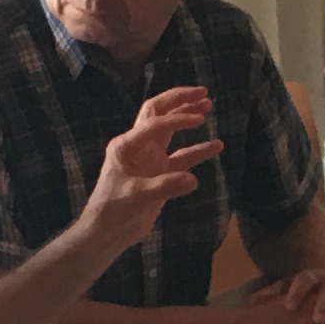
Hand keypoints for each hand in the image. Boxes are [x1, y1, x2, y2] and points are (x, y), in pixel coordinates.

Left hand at [75, 86, 222, 252]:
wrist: (108, 231)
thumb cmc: (113, 210)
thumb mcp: (136, 197)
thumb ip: (165, 187)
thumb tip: (193, 179)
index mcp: (126, 145)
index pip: (154, 124)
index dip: (177, 119)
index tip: (199, 119)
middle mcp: (138, 146)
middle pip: (159, 113)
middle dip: (179, 100)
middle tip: (202, 92)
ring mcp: (150, 159)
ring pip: (171, 131)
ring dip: (187, 117)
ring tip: (208, 106)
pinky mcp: (161, 174)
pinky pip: (182, 158)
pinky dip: (198, 151)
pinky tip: (216, 146)